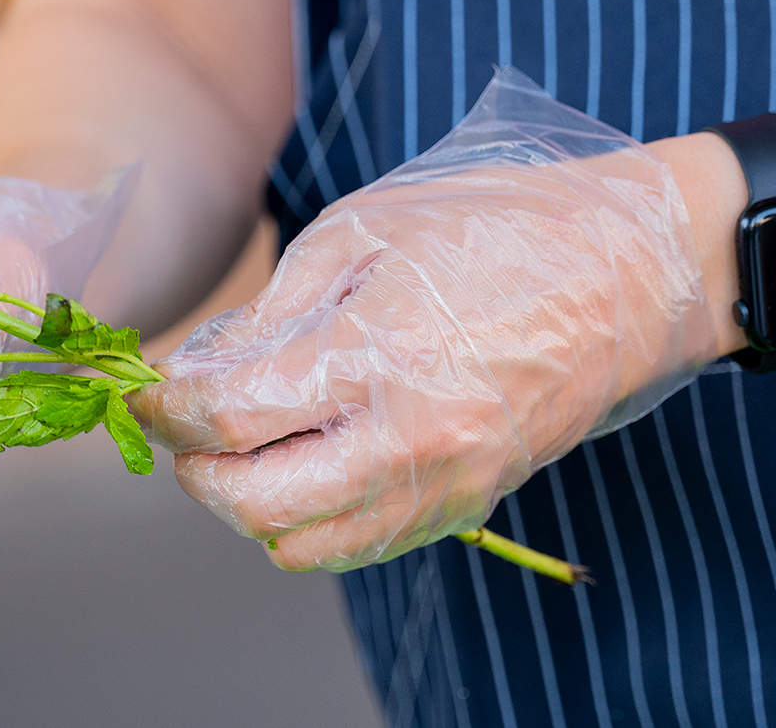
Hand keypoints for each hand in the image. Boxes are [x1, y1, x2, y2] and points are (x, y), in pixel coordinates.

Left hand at [137, 70, 723, 571]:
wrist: (625, 273)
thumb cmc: (495, 229)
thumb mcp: (367, 231)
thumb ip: (274, 310)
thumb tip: (197, 372)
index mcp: (379, 351)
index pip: (227, 417)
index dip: (166, 406)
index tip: (149, 387)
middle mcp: (411, 436)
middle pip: (249, 503)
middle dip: (194, 467)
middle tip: (187, 422)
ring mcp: (444, 483)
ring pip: (298, 543)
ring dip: (248, 503)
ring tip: (247, 443)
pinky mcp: (469, 504)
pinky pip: (358, 546)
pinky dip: (309, 521)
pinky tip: (308, 462)